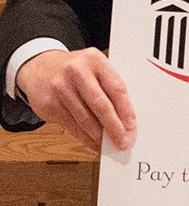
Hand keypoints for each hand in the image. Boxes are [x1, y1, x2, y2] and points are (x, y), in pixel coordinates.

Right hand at [16, 47, 135, 149]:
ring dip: (99, 136)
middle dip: (114, 127)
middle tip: (123, 142)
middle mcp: (76, 72)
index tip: (132, 126)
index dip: (126, 109)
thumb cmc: (77, 70)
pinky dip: (84, 137)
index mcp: (95, 60)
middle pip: (100, 105)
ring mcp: (59, 88)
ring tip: (110, 145)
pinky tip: (93, 141)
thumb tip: (126, 119)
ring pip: (84, 119)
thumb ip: (110, 87)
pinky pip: (71, 125)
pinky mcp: (48, 104)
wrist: (39, 67)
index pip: (116, 87)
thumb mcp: (95, 69)